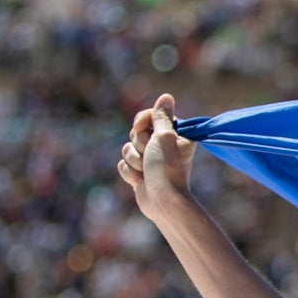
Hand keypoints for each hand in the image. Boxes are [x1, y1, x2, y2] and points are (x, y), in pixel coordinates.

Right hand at [120, 93, 195, 216]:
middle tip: (150, 155)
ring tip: (147, 171)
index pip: (150, 116)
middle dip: (139, 145)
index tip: (140, 127)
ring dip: (134, 160)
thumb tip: (166, 96)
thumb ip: (162, 117)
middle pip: (136, 132)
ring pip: (127, 149)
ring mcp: (150, 160)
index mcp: (174, 134)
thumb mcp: (164, 137)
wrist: (162, 200)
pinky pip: (123, 164)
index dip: (141, 120)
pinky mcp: (139, 173)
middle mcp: (163, 146)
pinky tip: (141, 181)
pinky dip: (130, 173)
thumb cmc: (167, 167)